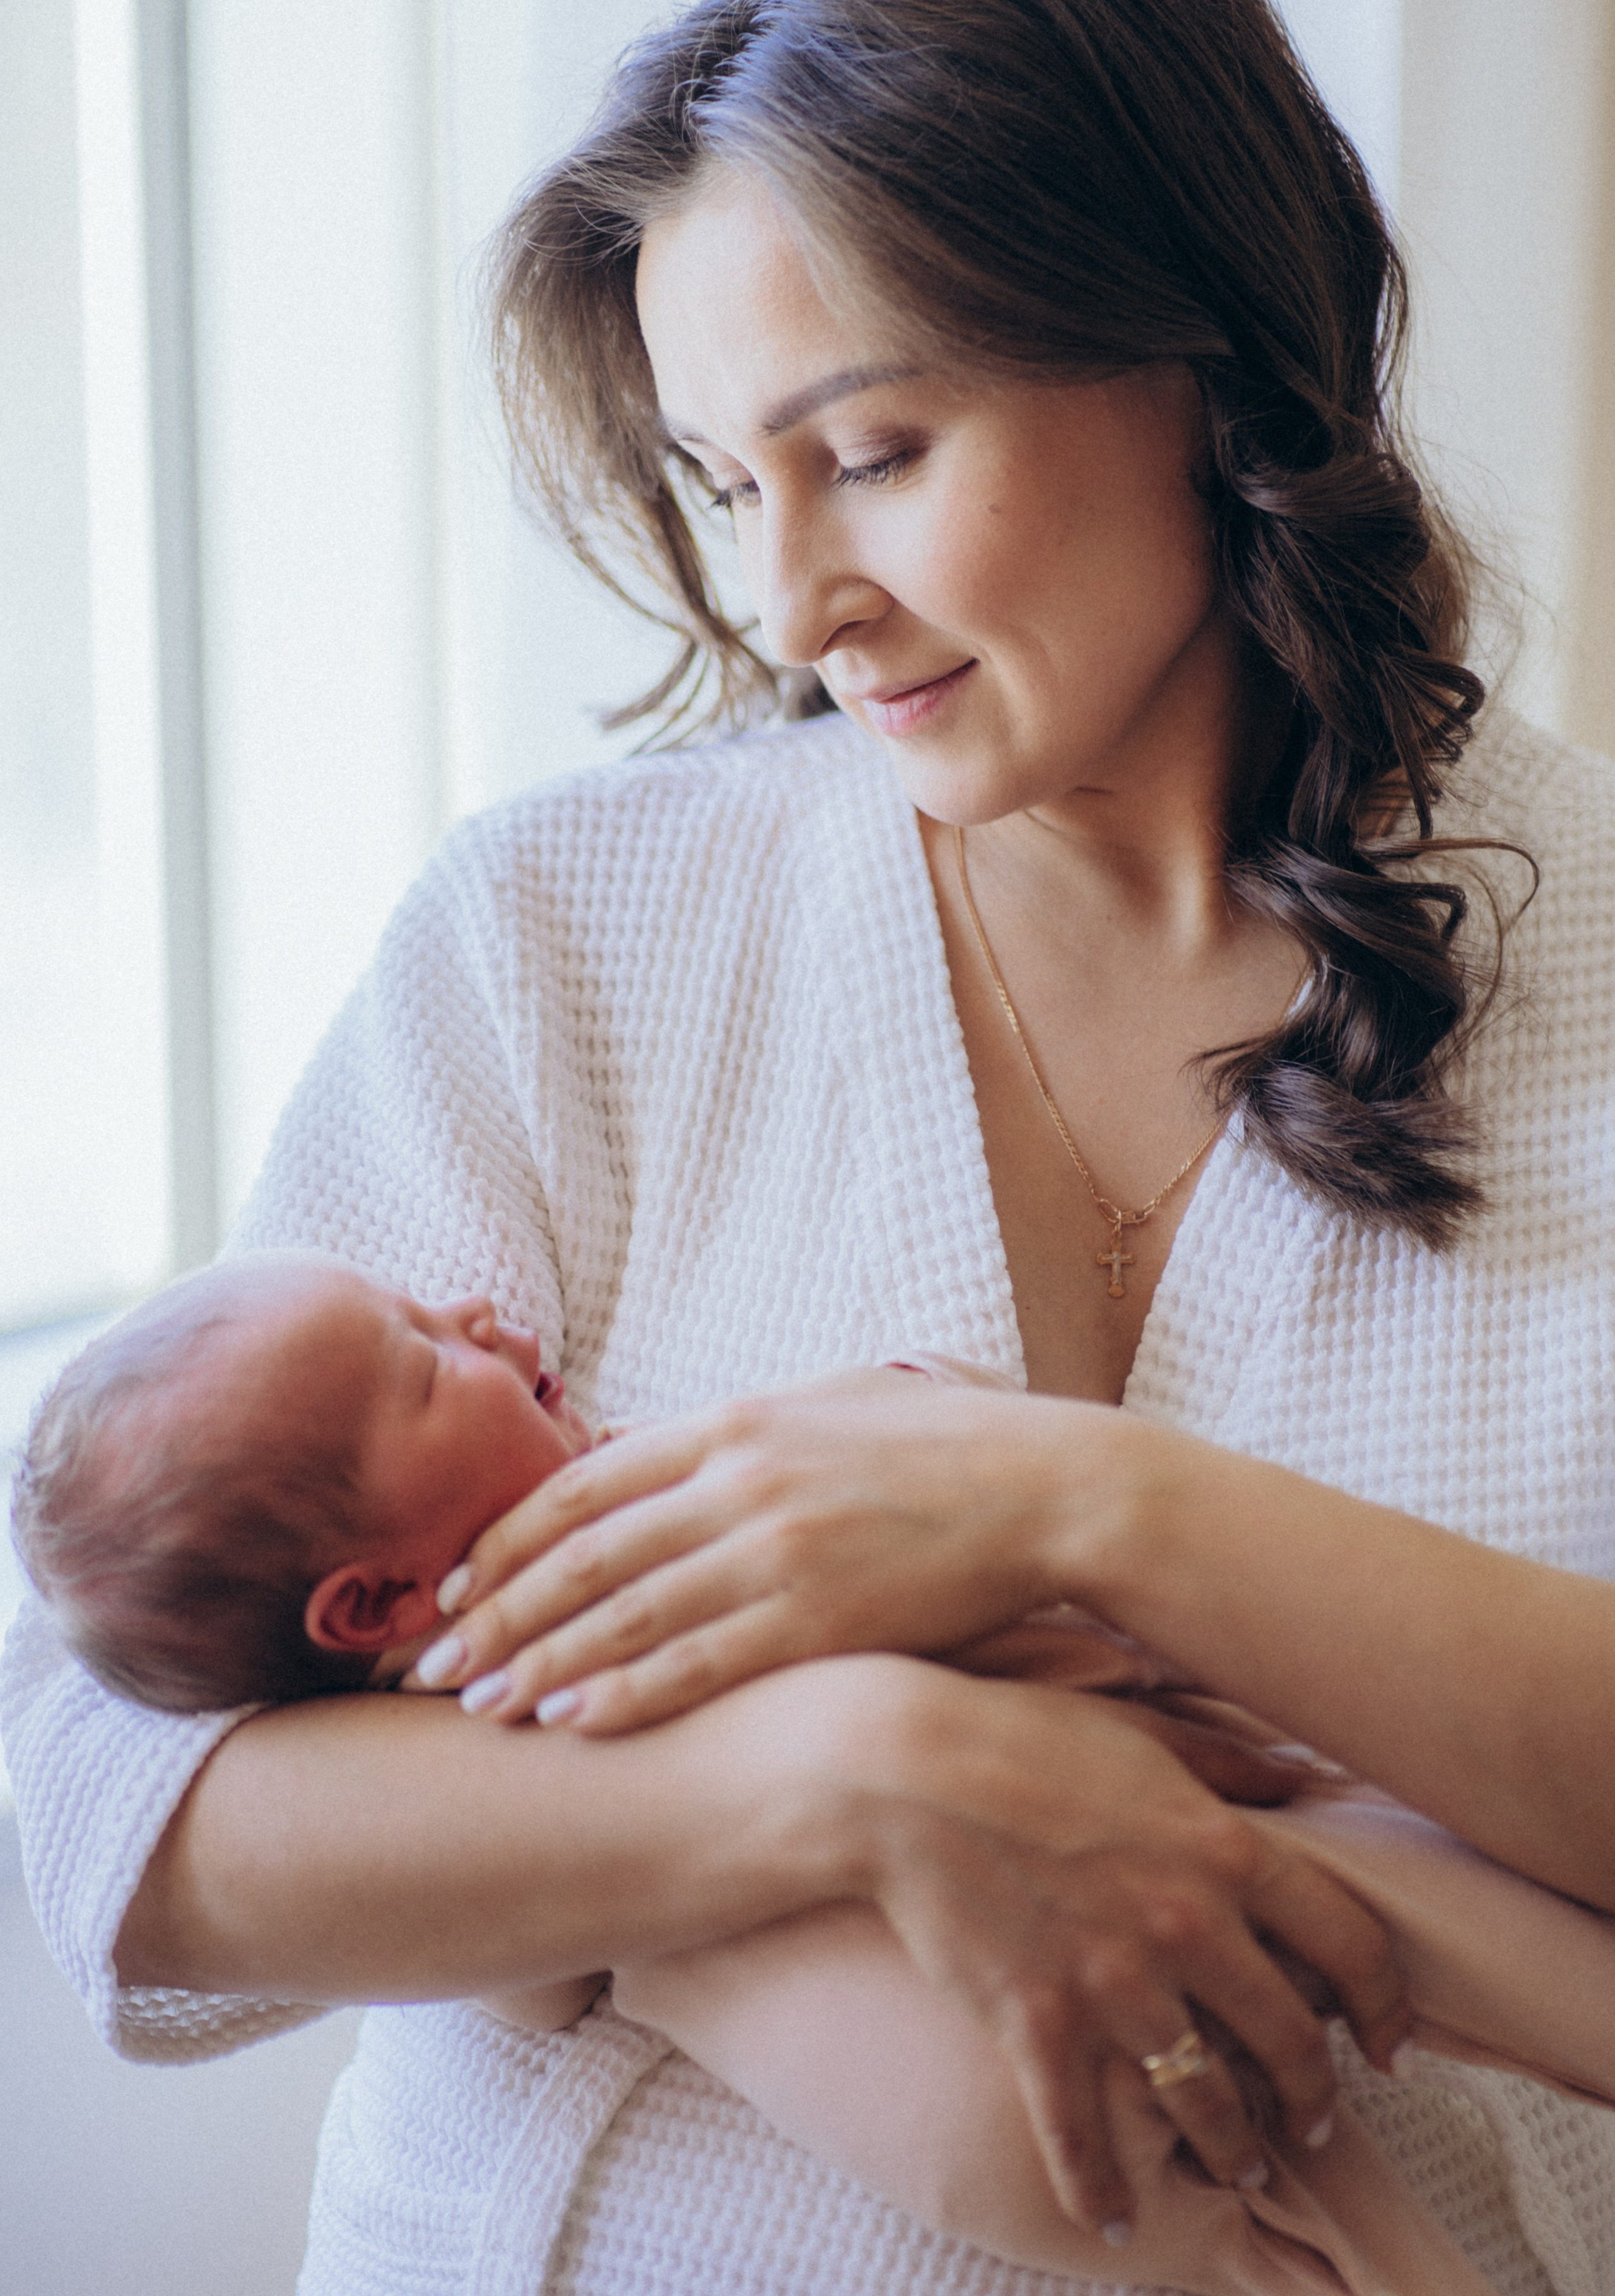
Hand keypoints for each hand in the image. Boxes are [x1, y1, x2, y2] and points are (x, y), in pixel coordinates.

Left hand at [418, 1370, 1105, 1725]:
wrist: (1047, 1487)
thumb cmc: (940, 1444)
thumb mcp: (826, 1403)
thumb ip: (736, 1430)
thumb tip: (658, 1450)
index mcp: (733, 1423)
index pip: (583, 1485)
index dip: (508, 1540)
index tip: (454, 1586)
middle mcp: (738, 1483)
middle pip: (583, 1556)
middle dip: (498, 1615)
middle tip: (428, 1664)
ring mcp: (777, 1552)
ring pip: (626, 1616)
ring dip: (543, 1665)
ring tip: (480, 1708)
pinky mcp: (821, 1618)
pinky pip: (702, 1664)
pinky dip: (628, 1693)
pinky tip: (573, 1723)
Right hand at [831, 1661, 1407, 2238]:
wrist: (899, 1771)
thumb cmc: (1022, 1736)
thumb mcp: (1141, 1731)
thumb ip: (1228, 1763)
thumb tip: (1304, 1780)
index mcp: (1223, 1849)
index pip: (1350, 1943)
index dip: (1386, 2005)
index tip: (1388, 2042)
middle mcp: (1185, 1924)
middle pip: (1289, 2039)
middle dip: (1313, 2094)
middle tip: (1312, 2121)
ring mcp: (1112, 1982)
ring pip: (1204, 2099)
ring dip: (1232, 2147)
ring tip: (1242, 2167)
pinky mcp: (1038, 2022)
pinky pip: (1081, 2134)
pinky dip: (1097, 2189)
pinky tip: (1108, 2221)